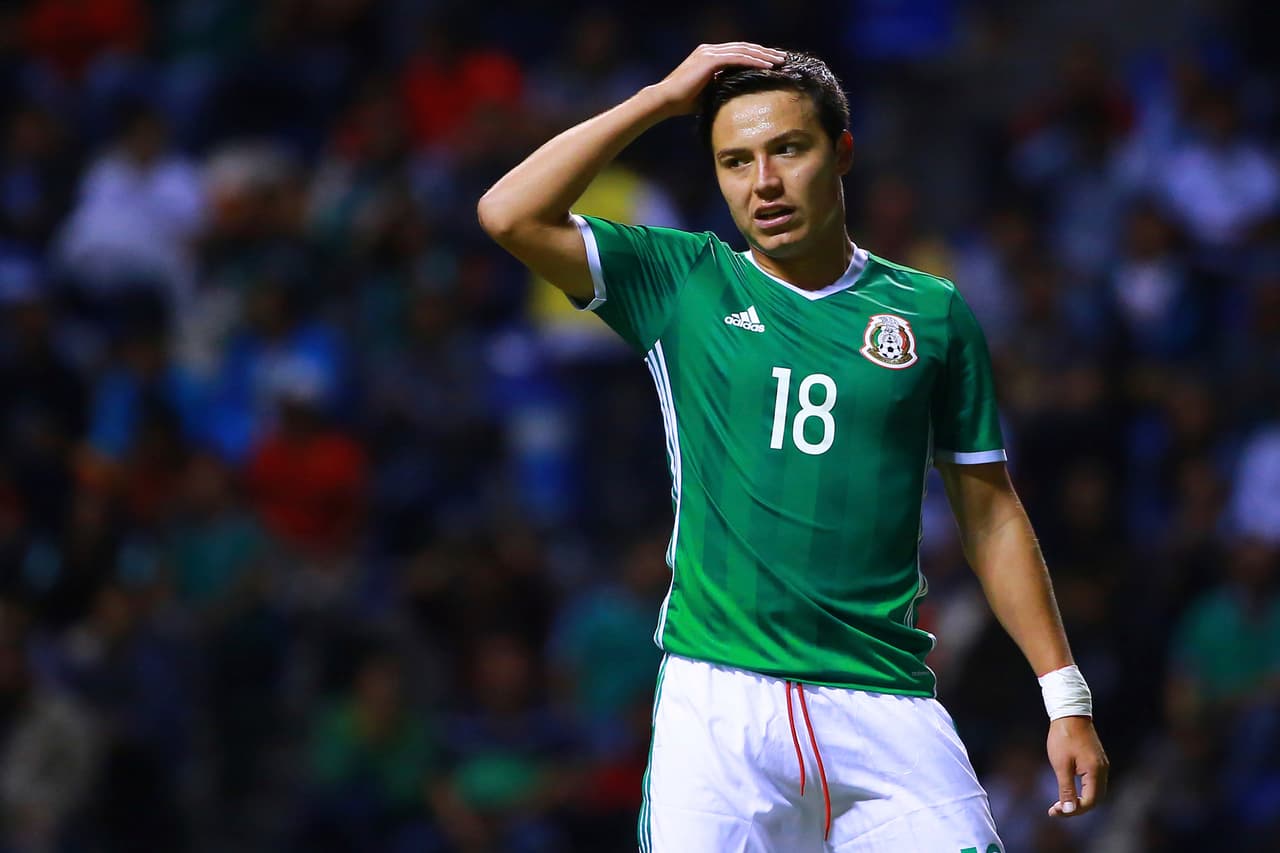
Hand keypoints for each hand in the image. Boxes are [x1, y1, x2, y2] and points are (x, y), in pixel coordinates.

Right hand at [652, 42, 786, 116]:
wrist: (665, 100)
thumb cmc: (683, 103)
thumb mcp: (708, 92)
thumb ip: (721, 87)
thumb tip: (738, 95)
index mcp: (708, 55)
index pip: (738, 52)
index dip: (756, 56)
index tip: (772, 62)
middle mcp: (709, 50)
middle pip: (744, 47)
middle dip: (764, 52)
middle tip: (782, 58)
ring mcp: (709, 52)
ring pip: (744, 50)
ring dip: (764, 56)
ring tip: (780, 61)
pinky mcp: (710, 60)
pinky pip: (738, 58)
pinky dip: (754, 61)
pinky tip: (767, 66)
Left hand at [1046, 715, 1108, 816]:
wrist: (1069, 713)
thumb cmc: (1063, 737)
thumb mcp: (1061, 764)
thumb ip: (1066, 789)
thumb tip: (1069, 810)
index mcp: (1095, 771)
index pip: (1090, 801)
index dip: (1073, 810)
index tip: (1055, 811)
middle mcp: (1102, 770)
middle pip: (1095, 799)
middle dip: (1077, 808)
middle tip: (1056, 810)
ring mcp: (1101, 765)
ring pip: (1095, 791)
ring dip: (1080, 800)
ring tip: (1060, 803)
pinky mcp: (1097, 761)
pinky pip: (1093, 782)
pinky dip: (1082, 791)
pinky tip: (1068, 790)